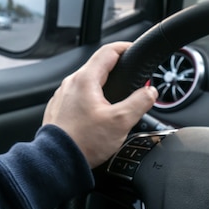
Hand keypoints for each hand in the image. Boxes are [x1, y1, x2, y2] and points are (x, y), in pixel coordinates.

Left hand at [42, 42, 157, 167]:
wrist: (58, 161)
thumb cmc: (85, 142)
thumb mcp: (121, 121)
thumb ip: (139, 102)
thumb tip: (150, 92)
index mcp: (85, 80)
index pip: (108, 52)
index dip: (125, 47)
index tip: (135, 50)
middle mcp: (71, 84)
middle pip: (98, 67)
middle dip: (118, 70)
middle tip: (134, 81)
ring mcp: (63, 97)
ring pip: (88, 83)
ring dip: (105, 86)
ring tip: (119, 100)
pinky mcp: (59, 110)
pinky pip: (79, 97)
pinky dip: (93, 100)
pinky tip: (100, 115)